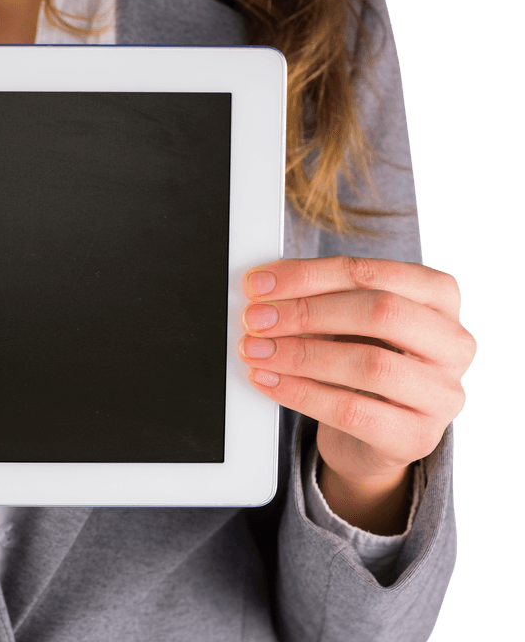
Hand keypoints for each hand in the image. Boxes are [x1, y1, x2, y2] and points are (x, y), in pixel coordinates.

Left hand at [237, 257, 473, 530]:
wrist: (371, 437)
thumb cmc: (360, 361)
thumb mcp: (345, 322)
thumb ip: (317, 298)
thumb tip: (264, 288)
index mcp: (439, 297)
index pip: (373, 273)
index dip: (310, 275)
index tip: (259, 283)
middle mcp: (454, 342)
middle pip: (380, 313)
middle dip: (306, 312)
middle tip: (256, 319)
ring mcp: (443, 393)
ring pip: (370, 364)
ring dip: (300, 354)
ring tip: (255, 350)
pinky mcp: (417, 436)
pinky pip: (352, 411)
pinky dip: (300, 393)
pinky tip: (268, 381)